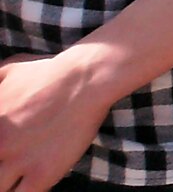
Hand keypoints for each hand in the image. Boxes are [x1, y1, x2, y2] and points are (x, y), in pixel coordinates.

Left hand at [0, 52, 114, 191]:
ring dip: (3, 183)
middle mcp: (0, 144)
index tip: (1, 150)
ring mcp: (20, 161)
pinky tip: (29, 185)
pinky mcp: (44, 173)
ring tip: (12, 177)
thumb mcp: (6, 71)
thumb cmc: (48, 72)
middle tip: (7, 162)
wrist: (85, 79)